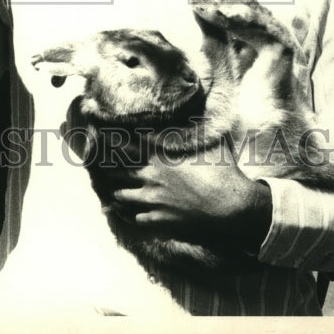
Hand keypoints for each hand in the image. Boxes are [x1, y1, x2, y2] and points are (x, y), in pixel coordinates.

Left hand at [110, 147, 271, 253]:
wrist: (233, 209)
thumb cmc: (223, 174)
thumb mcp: (210, 145)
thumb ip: (198, 131)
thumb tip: (199, 112)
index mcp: (161, 158)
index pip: (128, 146)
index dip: (113, 140)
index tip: (102, 135)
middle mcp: (152, 178)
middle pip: (119, 172)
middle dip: (108, 167)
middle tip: (100, 164)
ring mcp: (154, 201)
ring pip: (122, 196)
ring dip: (117, 192)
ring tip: (111, 190)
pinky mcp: (161, 221)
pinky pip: (136, 219)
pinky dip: (130, 215)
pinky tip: (127, 214)